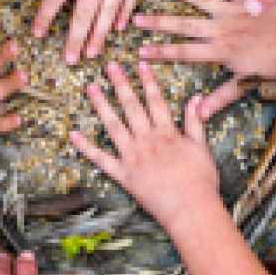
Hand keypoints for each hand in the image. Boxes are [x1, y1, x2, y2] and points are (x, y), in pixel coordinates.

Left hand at [69, 60, 218, 230]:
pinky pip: (101, 159)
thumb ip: (195, 122)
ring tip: (90, 88)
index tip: (140, 64)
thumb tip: (195, 98)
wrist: (191, 210)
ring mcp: (132, 157)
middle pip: (131, 107)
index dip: (147, 80)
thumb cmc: (200, 182)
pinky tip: (73, 135)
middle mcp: (147, 140)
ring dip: (101, 106)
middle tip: (110, 67)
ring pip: (113, 126)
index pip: (155, 100)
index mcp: (166, 132)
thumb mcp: (202, 148)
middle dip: (120, 84)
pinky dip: (86, 148)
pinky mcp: (123, 175)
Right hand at [133, 0, 275, 118]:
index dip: (160, 52)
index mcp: (219, 50)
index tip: (140, 52)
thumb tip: (201, 113)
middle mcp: (221, 28)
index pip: (183, 52)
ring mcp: (232, 10)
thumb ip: (221, 97)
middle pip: (183, 25)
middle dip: (157, 22)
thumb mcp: (246, 83)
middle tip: (136, 18)